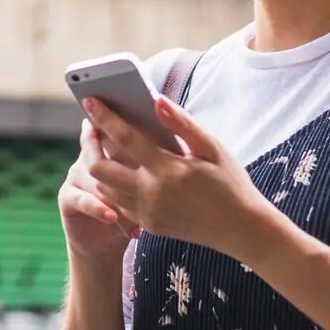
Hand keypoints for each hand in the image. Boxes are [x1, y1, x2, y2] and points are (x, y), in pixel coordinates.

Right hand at [57, 119, 140, 260]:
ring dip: (113, 192)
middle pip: (96, 145)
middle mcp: (88, 156)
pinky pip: (81, 198)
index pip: (111, 128)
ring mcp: (75, 175)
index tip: (135, 122)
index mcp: (108, 147)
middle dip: (115, 152)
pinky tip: (112, 216)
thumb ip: (150, 161)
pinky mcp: (67, 197)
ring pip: (92, 174)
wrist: (105, 244)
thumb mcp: (144, 185)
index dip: (118, 124)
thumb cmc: (132, 210)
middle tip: (136, 160)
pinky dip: (98, 207)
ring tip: (132, 207)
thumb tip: (172, 135)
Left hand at [84, 95, 279, 265]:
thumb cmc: (230, 182)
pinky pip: (117, 203)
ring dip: (99, 165)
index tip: (89, 100)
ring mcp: (147, 213)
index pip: (125, 138)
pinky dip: (112, 186)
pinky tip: (121, 170)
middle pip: (99, 168)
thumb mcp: (212, 149)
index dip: (104, 118)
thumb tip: (156, 100)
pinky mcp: (148, 225)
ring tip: (103, 145)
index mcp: (168, 170)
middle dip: (90, 145)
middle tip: (93, 127)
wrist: (240, 229)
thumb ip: (182, 124)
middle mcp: (151, 194)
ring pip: (103, 188)